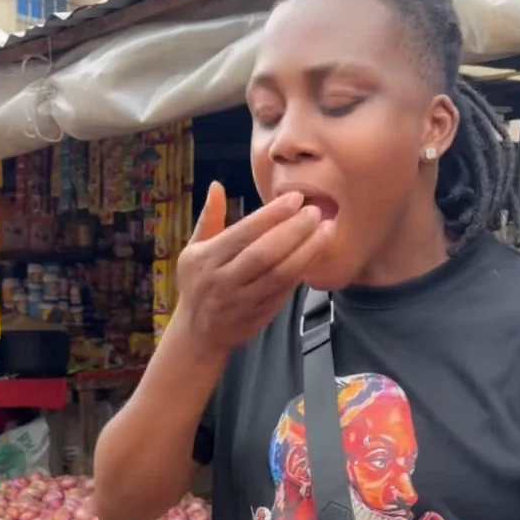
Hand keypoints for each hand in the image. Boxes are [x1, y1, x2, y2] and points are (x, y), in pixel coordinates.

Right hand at [175, 181, 333, 355]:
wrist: (197, 334)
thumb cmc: (197, 283)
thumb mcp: (193, 249)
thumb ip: (208, 218)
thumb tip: (216, 185)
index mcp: (206, 259)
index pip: (243, 233)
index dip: (271, 214)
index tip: (295, 198)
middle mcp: (223, 281)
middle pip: (264, 253)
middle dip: (293, 230)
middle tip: (316, 212)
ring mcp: (242, 302)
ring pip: (279, 275)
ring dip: (306, 251)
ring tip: (326, 231)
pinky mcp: (259, 316)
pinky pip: (285, 292)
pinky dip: (301, 271)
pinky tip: (316, 253)